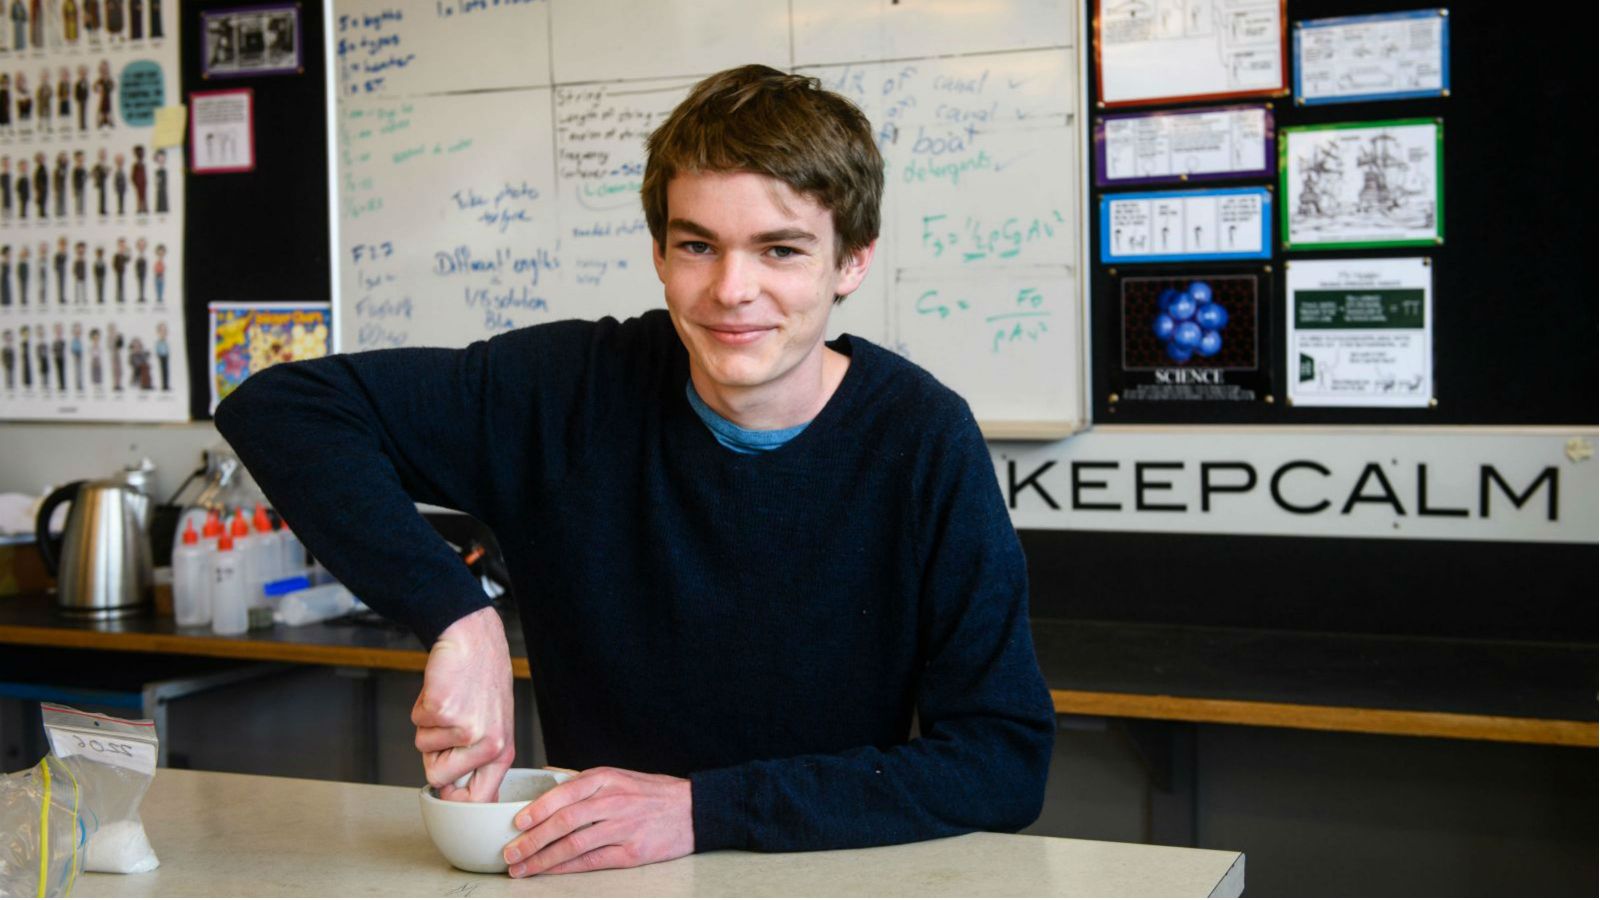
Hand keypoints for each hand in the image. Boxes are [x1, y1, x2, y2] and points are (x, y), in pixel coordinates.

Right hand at [411, 606, 514, 802]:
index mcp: (501, 751)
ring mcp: (466, 729)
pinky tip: (442, 690)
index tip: (444, 797)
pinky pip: (416, 722)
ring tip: (450, 701)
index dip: (454, 802)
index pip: (478, 799)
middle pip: (438, 779)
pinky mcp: (444, 711)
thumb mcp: (493, 723)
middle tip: (449, 724)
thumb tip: (454, 797)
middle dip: (433, 754)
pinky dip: (421, 706)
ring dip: (429, 725)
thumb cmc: (481, 680)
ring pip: (423, 748)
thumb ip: (477, 758)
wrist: (473, 639)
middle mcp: (488, 745)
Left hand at [501, 767, 693, 876]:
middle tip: (510, 852)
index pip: (564, 793)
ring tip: (522, 867)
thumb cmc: (652, 793)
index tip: (516, 823)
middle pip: (564, 821)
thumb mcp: (619, 777)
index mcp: (606, 778)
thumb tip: (546, 783)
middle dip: (532, 839)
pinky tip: (550, 871)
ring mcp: (623, 827)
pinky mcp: (632, 852)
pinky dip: (567, 867)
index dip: (537, 809)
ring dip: (543, 859)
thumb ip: (584, 782)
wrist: (694, 810)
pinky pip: (592, 861)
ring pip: (574, 844)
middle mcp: (613, 801)